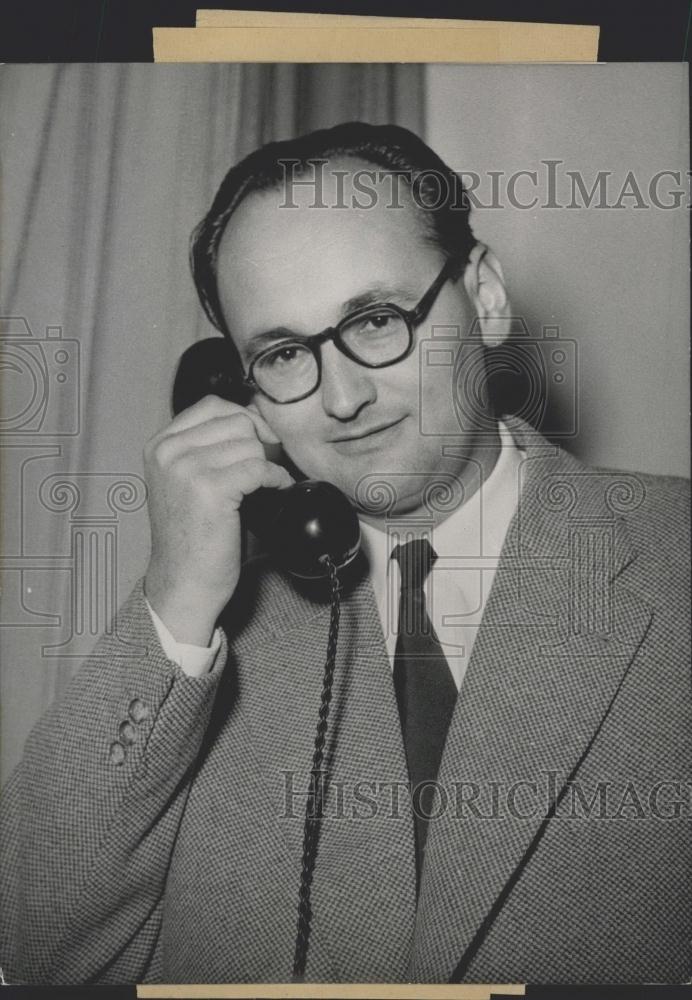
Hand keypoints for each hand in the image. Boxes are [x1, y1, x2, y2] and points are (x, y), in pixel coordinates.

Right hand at [143, 395, 292, 644]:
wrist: (183, 583)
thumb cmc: (192, 536)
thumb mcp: (186, 480)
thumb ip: (206, 447)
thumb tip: (256, 418)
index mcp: (159, 445)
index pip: (213, 406)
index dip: (245, 419)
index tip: (260, 440)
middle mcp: (168, 452)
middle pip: (236, 421)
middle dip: (260, 443)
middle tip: (266, 467)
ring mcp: (186, 468)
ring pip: (251, 443)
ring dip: (267, 464)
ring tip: (265, 485)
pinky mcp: (210, 489)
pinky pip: (260, 467)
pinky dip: (276, 479)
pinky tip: (275, 490)